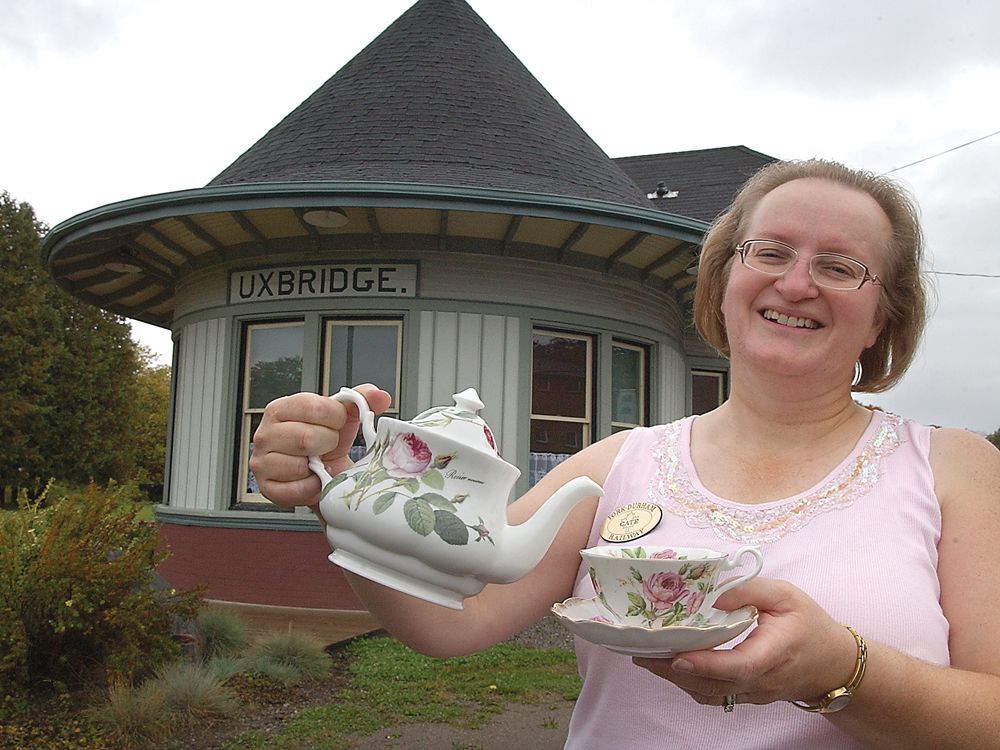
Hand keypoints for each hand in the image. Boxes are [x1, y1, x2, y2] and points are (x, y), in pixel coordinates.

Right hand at [249, 384, 391, 506]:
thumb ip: (361, 400)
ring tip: (319, 463)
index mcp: (281, 408)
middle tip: (328, 447)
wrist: (324, 472)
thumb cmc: (328, 440)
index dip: (335, 418)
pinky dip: (312, 488)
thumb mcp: (344, 417)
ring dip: (318, 468)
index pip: (313, 407)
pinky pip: (295, 490)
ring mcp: (262, 462)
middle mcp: (265, 433)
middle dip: (328, 444)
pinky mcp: (266, 488)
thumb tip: (379, 396)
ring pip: (298, 465)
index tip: (338, 424)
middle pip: (306, 437)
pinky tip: (314, 480)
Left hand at [632, 578, 857, 707]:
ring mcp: (753, 694)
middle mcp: (762, 681)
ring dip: (675, 679)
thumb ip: (749, 589)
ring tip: (646, 657)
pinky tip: (668, 666)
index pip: (738, 667)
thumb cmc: (810, 624)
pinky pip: (713, 695)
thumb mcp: (785, 595)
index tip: (676, 655)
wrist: (834, 664)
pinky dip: (688, 683)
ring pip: (709, 693)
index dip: (705, 664)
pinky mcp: (746, 696)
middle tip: (641, 652)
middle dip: (673, 672)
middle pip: (714, 685)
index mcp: (775, 653)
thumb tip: (712, 592)